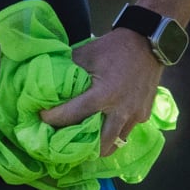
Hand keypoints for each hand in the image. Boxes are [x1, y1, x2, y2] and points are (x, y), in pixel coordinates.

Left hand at [39, 28, 166, 156]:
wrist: (147, 42)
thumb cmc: (114, 48)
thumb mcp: (86, 53)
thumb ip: (67, 69)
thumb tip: (47, 80)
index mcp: (103, 95)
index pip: (71, 116)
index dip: (53, 119)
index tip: (42, 117)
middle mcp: (120, 110)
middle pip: (99, 144)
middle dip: (81, 147)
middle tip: (66, 142)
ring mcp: (135, 114)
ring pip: (116, 142)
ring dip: (101, 144)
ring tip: (87, 143)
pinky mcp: (144, 114)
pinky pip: (128, 130)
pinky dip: (116, 132)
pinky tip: (105, 127)